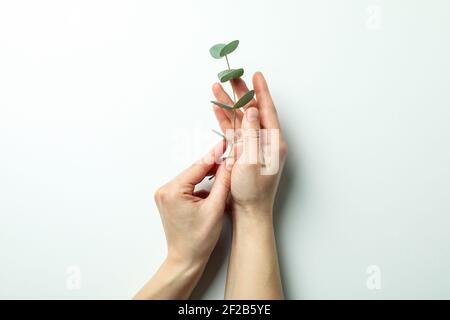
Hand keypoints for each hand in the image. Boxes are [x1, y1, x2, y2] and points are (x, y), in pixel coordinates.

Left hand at [155, 142, 230, 265]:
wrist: (186, 259)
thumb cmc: (198, 240)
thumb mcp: (215, 208)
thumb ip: (222, 182)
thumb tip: (229, 163)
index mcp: (173, 191)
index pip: (198, 166)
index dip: (215, 155)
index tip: (226, 144)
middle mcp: (164, 190)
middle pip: (194, 171)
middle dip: (212, 166)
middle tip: (229, 157)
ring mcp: (165, 195)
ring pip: (192, 178)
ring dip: (207, 176)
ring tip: (225, 172)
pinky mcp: (169, 200)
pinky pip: (188, 186)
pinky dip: (201, 185)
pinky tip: (214, 187)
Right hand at [212, 72, 287, 216]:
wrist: (249, 212)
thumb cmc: (252, 192)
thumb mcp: (251, 161)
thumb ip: (251, 134)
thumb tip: (252, 111)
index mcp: (273, 142)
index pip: (267, 110)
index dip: (261, 91)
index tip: (256, 74)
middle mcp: (264, 142)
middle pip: (252, 111)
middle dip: (240, 93)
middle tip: (231, 77)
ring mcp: (252, 147)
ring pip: (240, 120)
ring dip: (228, 105)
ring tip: (216, 89)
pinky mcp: (242, 153)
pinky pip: (233, 132)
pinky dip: (224, 121)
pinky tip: (216, 109)